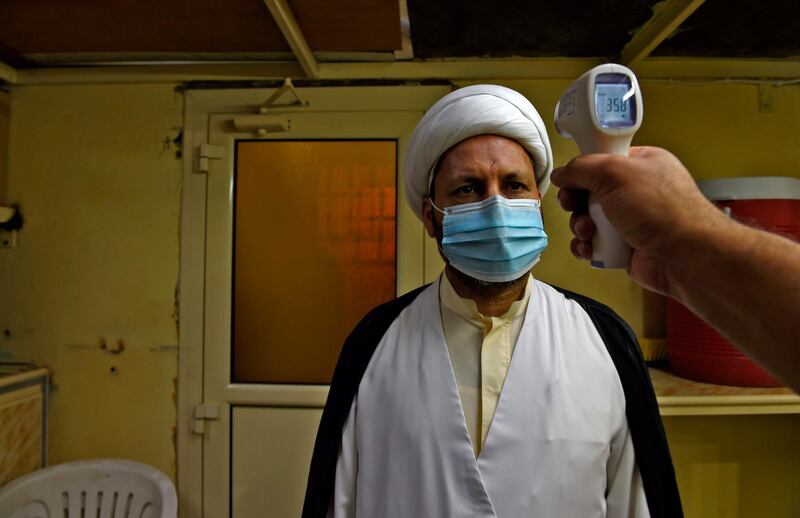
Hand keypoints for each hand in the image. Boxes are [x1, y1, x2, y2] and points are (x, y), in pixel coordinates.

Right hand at [550, 146, 725, 294]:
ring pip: (588, 219)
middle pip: (589, 192)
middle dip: (577, 203)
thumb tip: (562, 173)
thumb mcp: (615, 173)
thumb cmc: (663, 211)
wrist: (683, 256)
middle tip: (575, 205)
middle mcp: (636, 191)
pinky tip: (589, 248)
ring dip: (581, 226)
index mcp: (641, 163)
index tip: (571, 178)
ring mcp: (631, 220)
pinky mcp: (625, 245)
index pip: (602, 159)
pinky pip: (594, 243)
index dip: (582, 170)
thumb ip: (582, 168)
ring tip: (589, 231)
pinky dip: (587, 247)